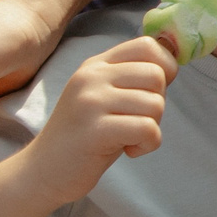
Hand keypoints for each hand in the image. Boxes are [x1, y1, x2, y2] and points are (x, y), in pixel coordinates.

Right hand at [9, 36, 175, 205]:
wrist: (43, 171)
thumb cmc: (85, 136)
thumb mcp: (104, 96)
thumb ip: (131, 78)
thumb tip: (173, 62)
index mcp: (96, 65)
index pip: (147, 45)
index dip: (165, 67)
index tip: (152, 92)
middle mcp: (91, 77)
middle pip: (157, 75)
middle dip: (157, 103)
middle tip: (135, 121)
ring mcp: (91, 102)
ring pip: (156, 104)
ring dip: (152, 127)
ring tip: (128, 137)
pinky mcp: (95, 130)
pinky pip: (148, 129)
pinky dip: (148, 145)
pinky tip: (128, 150)